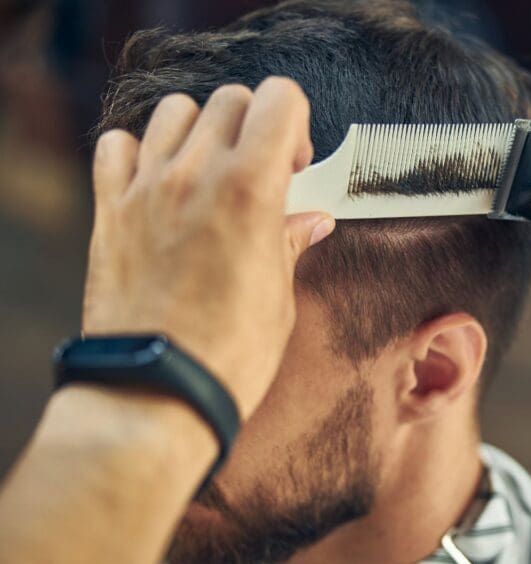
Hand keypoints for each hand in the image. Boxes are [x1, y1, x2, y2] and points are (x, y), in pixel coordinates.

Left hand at [83, 78, 333, 417]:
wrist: (158, 388)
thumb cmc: (227, 352)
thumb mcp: (279, 295)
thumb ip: (290, 243)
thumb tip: (311, 221)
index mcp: (251, 189)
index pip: (280, 99)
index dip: (296, 124)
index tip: (296, 162)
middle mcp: (196, 174)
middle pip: (231, 100)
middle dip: (254, 126)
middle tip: (261, 171)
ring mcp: (147, 188)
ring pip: (174, 112)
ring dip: (200, 131)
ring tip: (209, 173)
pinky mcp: (111, 211)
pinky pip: (116, 146)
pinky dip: (138, 151)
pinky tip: (158, 182)